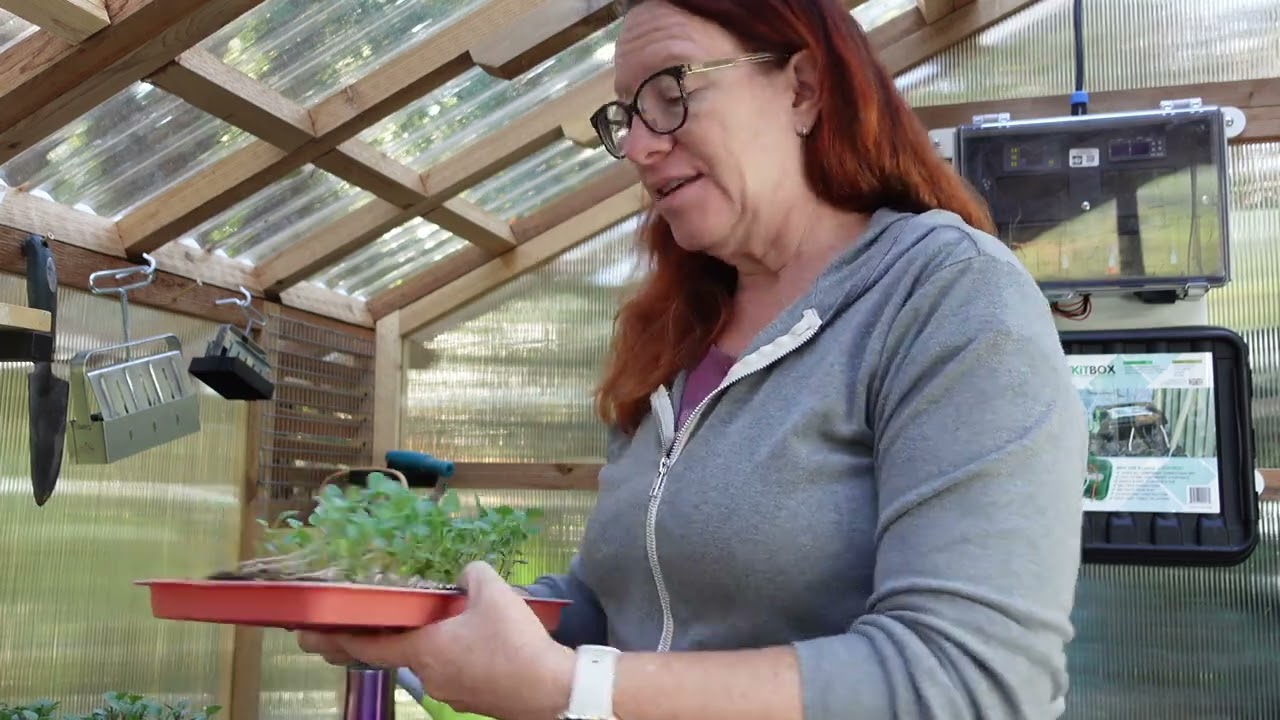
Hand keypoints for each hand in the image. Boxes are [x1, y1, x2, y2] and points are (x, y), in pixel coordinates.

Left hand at [295, 562, 573, 719]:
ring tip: (433, 625)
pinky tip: (470, 640)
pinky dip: (450, 655)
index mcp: (424, 650)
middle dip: (369, 642)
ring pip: (427, 663)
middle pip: (393, 655)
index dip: (336, 639)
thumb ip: (471, 574)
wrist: (552, 691)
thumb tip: (465, 574)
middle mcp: (430, 675)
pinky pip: (453, 671)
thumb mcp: (493, 592)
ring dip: (422, 645)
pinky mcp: (474, 698)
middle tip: (345, 633)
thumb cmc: (515, 642)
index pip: (367, 646)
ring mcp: (452, 692)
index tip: (309, 635)